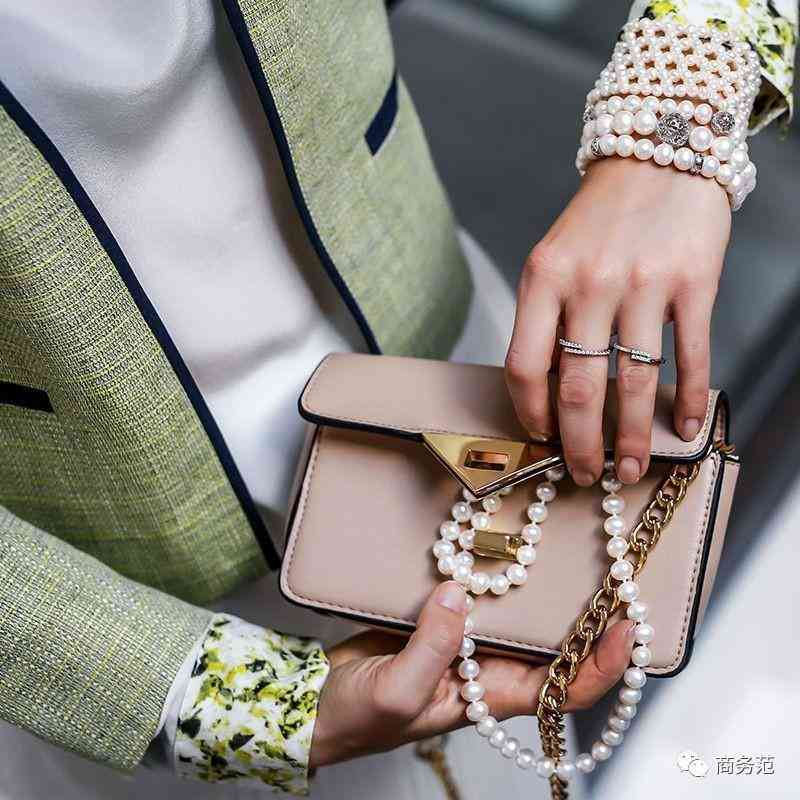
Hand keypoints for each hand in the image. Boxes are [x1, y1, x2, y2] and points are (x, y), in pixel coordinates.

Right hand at [309, 582, 634, 767]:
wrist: (317, 701)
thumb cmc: (358, 719)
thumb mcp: (397, 693)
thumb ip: (431, 649)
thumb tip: (460, 597)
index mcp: (488, 696)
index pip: (563, 688)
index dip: (602, 664)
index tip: (626, 627)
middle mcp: (486, 667)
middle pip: (552, 647)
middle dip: (587, 619)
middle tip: (615, 577)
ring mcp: (464, 640)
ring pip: (515, 615)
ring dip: (542, 590)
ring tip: (571, 554)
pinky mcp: (439, 617)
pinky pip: (473, 593)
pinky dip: (488, 572)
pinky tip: (495, 545)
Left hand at [505, 157, 730, 485]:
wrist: (658, 155)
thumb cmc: (598, 220)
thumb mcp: (553, 260)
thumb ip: (546, 320)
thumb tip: (550, 394)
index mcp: (543, 280)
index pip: (524, 366)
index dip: (531, 413)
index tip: (542, 438)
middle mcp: (589, 284)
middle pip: (578, 388)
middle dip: (580, 444)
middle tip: (584, 474)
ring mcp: (644, 284)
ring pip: (634, 383)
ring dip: (632, 439)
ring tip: (630, 469)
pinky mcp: (694, 283)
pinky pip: (691, 356)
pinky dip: (688, 399)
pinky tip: (683, 427)